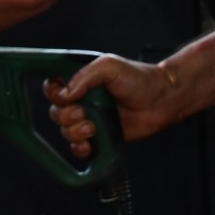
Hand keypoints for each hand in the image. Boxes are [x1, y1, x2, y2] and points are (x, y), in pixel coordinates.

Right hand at [45, 55, 179, 158]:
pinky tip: (88, 144)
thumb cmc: (138, 78)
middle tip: (83, 113)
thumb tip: (64, 94)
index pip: (52, 87)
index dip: (53, 93)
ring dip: (74, 132)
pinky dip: (79, 148)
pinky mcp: (99, 138)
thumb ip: (83, 76)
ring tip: (92, 128)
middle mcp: (81, 100)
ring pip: (65, 131)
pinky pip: (79, 148)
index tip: (64, 96)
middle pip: (55, 111)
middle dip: (65, 115)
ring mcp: (89, 120)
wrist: (162, 99)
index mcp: (79, 81)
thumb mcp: (108, 66)